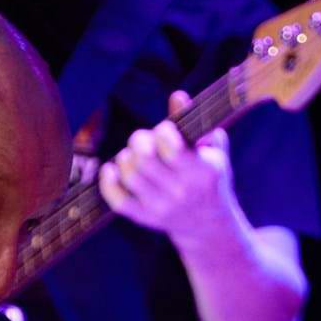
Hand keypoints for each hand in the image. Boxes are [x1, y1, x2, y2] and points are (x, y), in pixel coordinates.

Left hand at [97, 91, 233, 240]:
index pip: (172, 148)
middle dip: (139, 141)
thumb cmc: (209, 177)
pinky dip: (108, 182)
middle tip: (143, 141)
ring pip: (130, 175)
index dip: (162, 132)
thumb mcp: (212, 151)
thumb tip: (177, 97)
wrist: (208, 224)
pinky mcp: (146, 218)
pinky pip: (118, 201)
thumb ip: (195, 122)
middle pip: (145, 159)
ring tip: (132, 156)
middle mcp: (183, 191)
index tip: (164, 130)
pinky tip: (111, 170)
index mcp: (203, 171)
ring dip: (125, 158)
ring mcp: (163, 207)